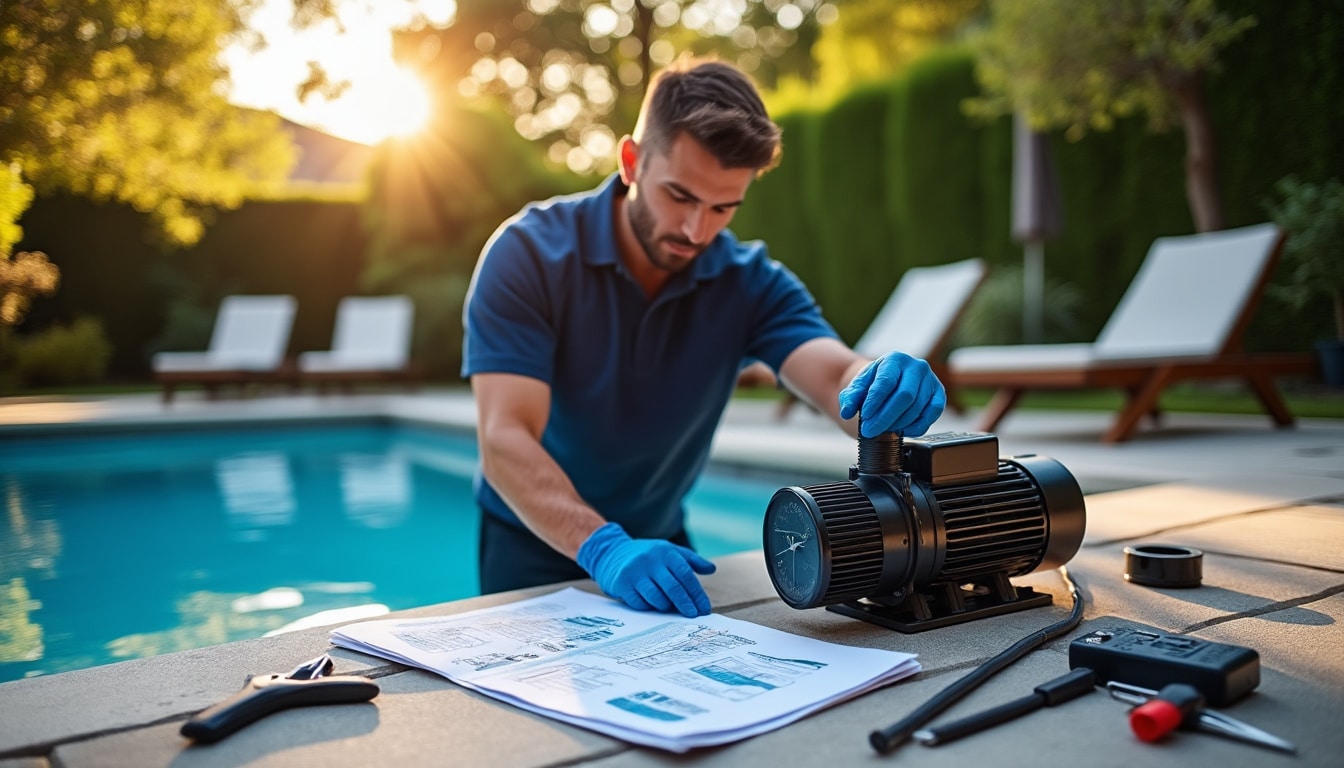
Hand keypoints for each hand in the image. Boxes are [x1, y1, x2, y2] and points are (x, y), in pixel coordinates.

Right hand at [576, 522, 716, 616]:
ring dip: (666, 607)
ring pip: (656, 598)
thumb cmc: (647, 555)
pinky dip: (648, 607)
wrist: (611, 552)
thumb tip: (712, 569)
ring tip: (669, 609)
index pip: (686, 575)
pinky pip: (640, 603)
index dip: (697, 594)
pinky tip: (651, 606)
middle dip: (685, 604)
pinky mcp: (622, 583)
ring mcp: (635, 571)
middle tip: (693, 616)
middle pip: (673, 587)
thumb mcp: (669, 551)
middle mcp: (651, 560)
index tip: (704, 609)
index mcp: (666, 552)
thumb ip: (691, 560)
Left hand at [837, 352, 944, 437]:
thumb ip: (850, 398)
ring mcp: (931, 380)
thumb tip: (846, 411)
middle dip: (885, 417)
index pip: (886, 382)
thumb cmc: (875, 384)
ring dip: (899, 423)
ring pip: (917, 407)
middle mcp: (916, 367)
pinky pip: (933, 413)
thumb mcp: (858, 387)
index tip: (865, 417)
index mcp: (895, 359)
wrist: (891, 383)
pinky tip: (903, 430)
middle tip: (869, 431)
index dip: (875, 402)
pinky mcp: (939, 395)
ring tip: (883, 430)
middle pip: (904, 396)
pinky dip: (918, 426)